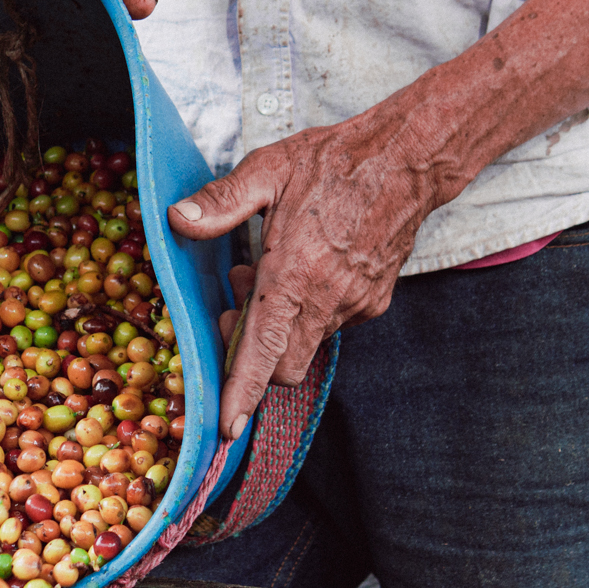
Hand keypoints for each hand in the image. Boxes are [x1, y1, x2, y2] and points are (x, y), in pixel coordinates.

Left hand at [169, 0, 588, 439]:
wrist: (410, 160)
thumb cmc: (336, 163)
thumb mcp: (269, 170)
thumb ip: (222, 202)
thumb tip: (178, 220)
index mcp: (293, 274)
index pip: (262, 352)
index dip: (241, 393)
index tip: (227, 427)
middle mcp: (325, 299)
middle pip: (283, 366)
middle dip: (254, 354)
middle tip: (237, 302)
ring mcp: (354, 304)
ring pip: (306, 344)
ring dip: (281, 327)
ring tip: (270, 273)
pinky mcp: (374, 302)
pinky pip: (332, 324)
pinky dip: (310, 312)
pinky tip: (303, 273)